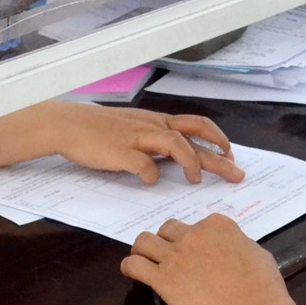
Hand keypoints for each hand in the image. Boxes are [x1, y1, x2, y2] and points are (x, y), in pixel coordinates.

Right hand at [47, 103, 244, 184]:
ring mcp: (137, 138)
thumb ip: (156, 142)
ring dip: (190, 161)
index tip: (230, 153)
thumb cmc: (102, 130)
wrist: (69, 124)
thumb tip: (178, 158)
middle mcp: (153, 126)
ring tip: (196, 180)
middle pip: (194, 136)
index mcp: (158, 122)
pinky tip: (151, 182)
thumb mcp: (136, 129)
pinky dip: (150, 173)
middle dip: (218, 155)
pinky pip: (141, 163)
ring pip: (174, 142)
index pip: (197, 125)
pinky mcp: (119, 151)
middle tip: (236, 172)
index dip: (217, 138)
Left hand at [122, 213, 294, 304]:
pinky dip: (131, 267)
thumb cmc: (263, 287)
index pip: (198, 224)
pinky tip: (133, 271)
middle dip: (168, 242)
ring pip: (144, 241)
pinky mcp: (162, 280)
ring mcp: (175, 256)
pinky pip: (134, 265)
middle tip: (172, 258)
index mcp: (218, 225)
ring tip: (146, 261)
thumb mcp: (256, 253)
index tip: (199, 253)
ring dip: (144, 249)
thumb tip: (226, 251)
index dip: (196, 239)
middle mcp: (193, 235)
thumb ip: (236, 245)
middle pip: (168, 229)